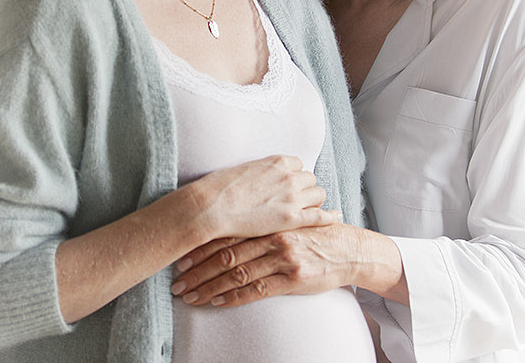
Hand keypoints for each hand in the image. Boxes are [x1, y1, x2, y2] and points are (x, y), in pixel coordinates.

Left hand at [170, 223, 383, 307]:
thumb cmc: (313, 235)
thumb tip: (225, 231)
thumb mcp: (286, 222)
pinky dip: (233, 297)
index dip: (199, 247)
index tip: (178, 259)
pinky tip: (216, 302)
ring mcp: (282, 258)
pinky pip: (256, 289)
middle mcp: (271, 237)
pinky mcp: (293, 278)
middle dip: (197, 270)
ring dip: (209, 287)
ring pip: (236, 273)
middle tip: (176, 282)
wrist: (349, 249)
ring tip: (189, 296)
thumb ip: (259, 226)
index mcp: (266, 222)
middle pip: (224, 254)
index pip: (225, 234)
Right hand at [178, 155, 338, 239]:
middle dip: (305, 189)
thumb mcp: (244, 169)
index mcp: (277, 161)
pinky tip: (335, 218)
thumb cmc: (220, 189)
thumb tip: (263, 177)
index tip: (288, 186)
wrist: (211, 207)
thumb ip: (261, 171)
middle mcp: (289, 177)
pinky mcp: (292, 219)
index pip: (299, 165)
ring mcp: (292, 198)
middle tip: (296, 201)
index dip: (294, 177)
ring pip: (318, 195)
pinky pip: (320, 216)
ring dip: (313, 202)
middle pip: (311, 180)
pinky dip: (330, 217)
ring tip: (305, 211)